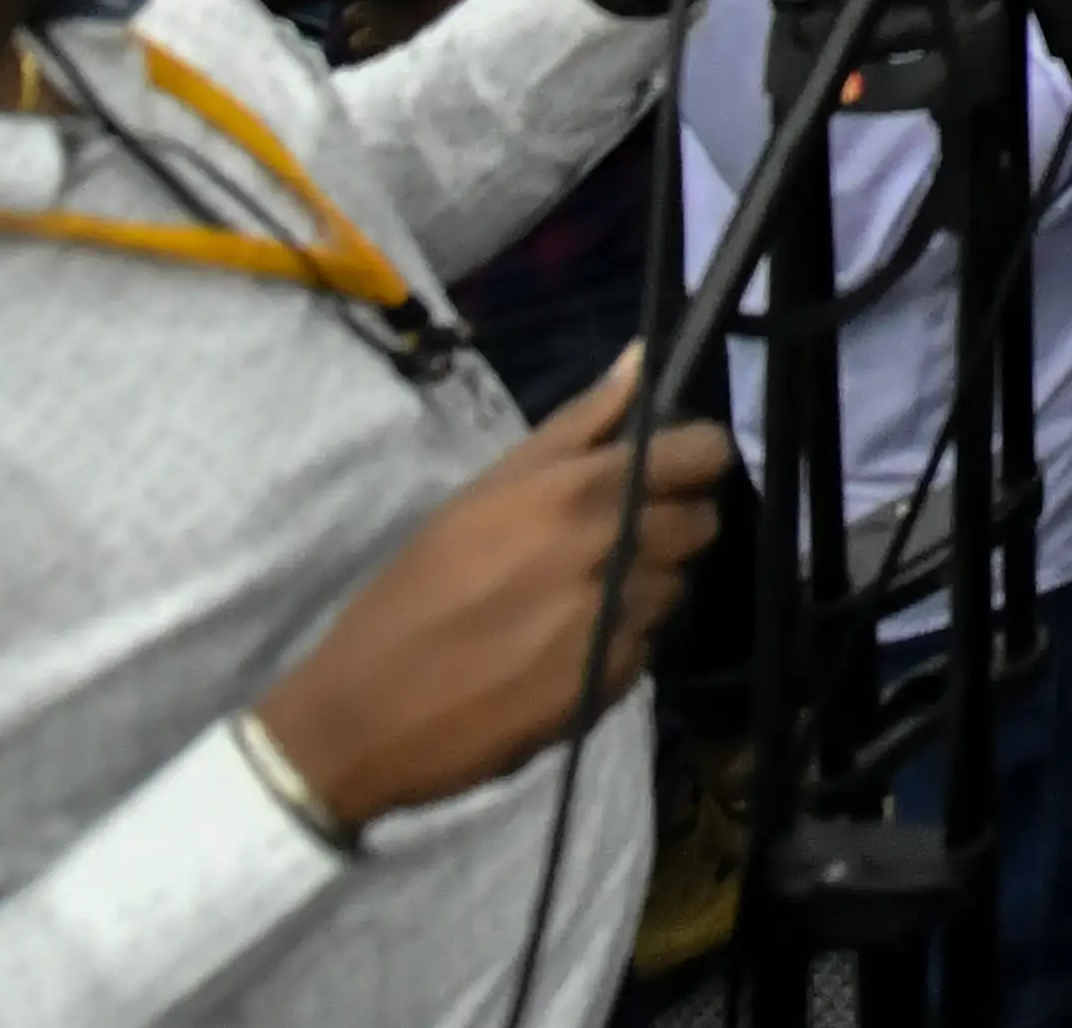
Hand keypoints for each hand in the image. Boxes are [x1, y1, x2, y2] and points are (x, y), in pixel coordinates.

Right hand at [250, 354, 735, 827]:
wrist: (370, 711)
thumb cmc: (417, 588)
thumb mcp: (483, 493)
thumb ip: (576, 427)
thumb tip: (641, 360)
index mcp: (576, 491)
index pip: (701, 454)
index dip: (696, 458)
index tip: (674, 467)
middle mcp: (611, 550)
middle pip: (701, 521)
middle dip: (671, 524)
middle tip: (614, 538)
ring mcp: (618, 619)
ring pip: (676, 584)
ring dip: (645, 584)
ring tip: (575, 596)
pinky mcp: (615, 681)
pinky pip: (647, 642)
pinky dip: (621, 639)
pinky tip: (564, 645)